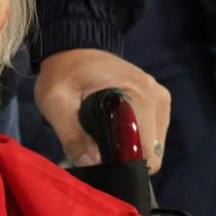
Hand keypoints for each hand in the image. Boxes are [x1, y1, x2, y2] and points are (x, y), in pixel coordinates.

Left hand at [33, 48, 170, 172]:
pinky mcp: (157, 101)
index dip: (123, 165)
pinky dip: (133, 140)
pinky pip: (151, 136)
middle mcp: (156, 96)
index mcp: (140, 94)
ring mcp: (160, 98)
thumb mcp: (55, 101)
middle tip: (95, 147)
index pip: (145, 151)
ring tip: (102, 136)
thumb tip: (92, 163)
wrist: (73, 50)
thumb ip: (71, 134)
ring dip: (129, 149)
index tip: (100, 162)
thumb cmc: (63, 72)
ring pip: (152, 147)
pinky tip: (113, 129)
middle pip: (151, 152)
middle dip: (124, 158)